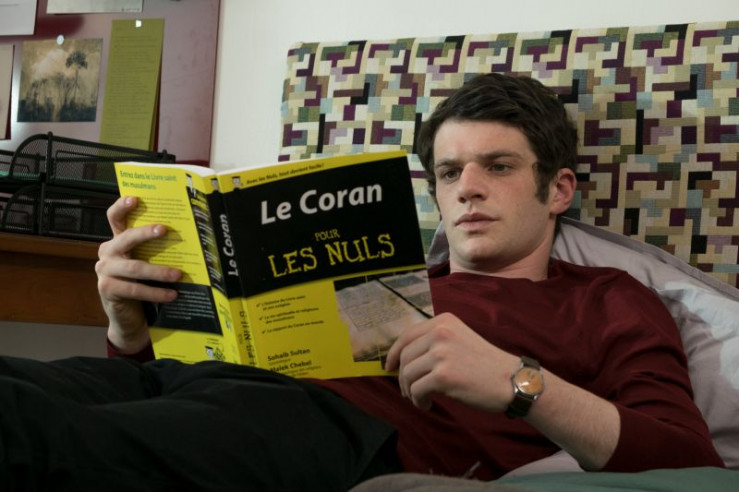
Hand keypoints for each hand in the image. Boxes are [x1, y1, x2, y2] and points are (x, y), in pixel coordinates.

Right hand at [95, 196, 181, 352]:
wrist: (130, 316)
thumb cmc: (143, 283)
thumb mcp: (148, 262)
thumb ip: (157, 250)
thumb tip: (187, 235)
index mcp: (117, 241)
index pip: (115, 218)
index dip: (122, 207)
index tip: (135, 198)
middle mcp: (108, 252)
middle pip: (125, 238)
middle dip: (146, 233)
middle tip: (165, 230)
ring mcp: (104, 271)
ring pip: (134, 267)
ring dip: (159, 271)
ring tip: (179, 274)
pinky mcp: (107, 289)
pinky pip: (134, 289)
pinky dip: (155, 292)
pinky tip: (171, 295)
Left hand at [385, 312, 517, 411]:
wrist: (511, 380)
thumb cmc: (485, 365)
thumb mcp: (459, 339)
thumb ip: (434, 342)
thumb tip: (402, 358)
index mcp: (443, 322)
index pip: (406, 335)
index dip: (393, 353)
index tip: (389, 367)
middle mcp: (440, 333)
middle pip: (404, 356)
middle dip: (402, 377)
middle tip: (409, 391)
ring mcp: (441, 353)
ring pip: (407, 374)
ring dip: (410, 391)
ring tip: (421, 399)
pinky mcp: (443, 375)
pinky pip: (416, 390)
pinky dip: (418, 401)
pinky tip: (427, 404)